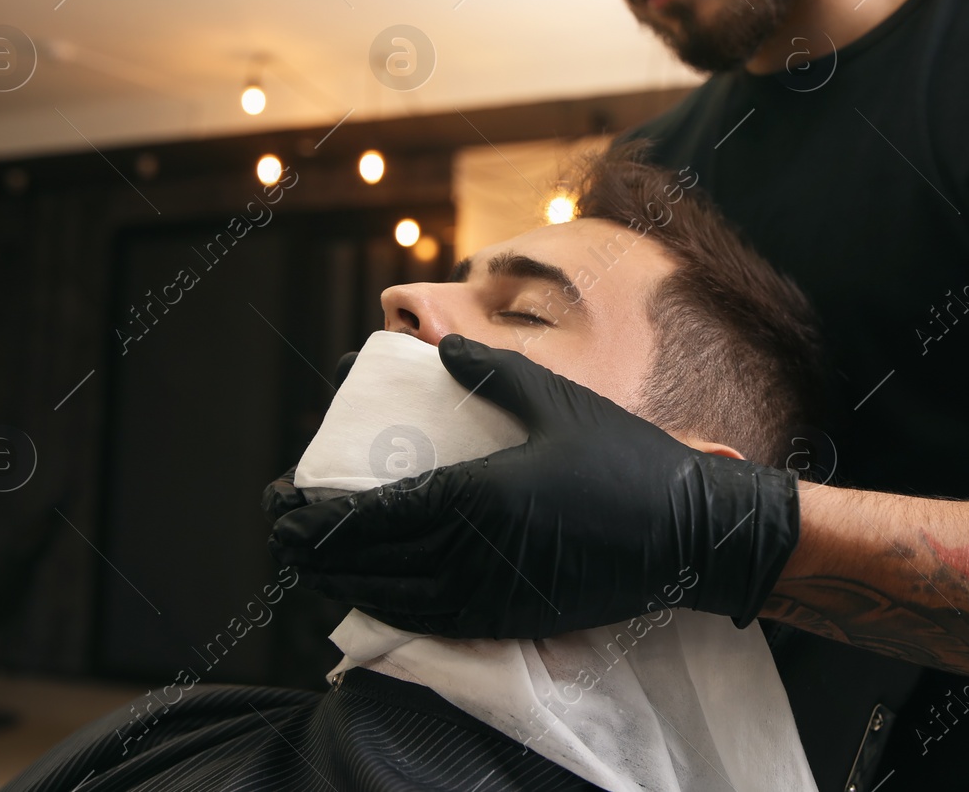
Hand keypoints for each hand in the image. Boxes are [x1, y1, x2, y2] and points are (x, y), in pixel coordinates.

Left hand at [267, 334, 799, 638]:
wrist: (687, 535)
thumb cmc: (624, 459)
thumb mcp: (556, 401)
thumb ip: (493, 373)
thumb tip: (445, 346)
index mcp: (474, 497)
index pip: (370, 517)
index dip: (317, 516)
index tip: (282, 502)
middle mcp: (472, 554)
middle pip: (367, 564)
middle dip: (313, 548)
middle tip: (281, 527)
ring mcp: (491, 595)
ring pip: (391, 598)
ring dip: (343, 580)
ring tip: (313, 559)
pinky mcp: (512, 617)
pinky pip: (432, 622)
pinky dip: (389, 608)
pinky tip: (374, 593)